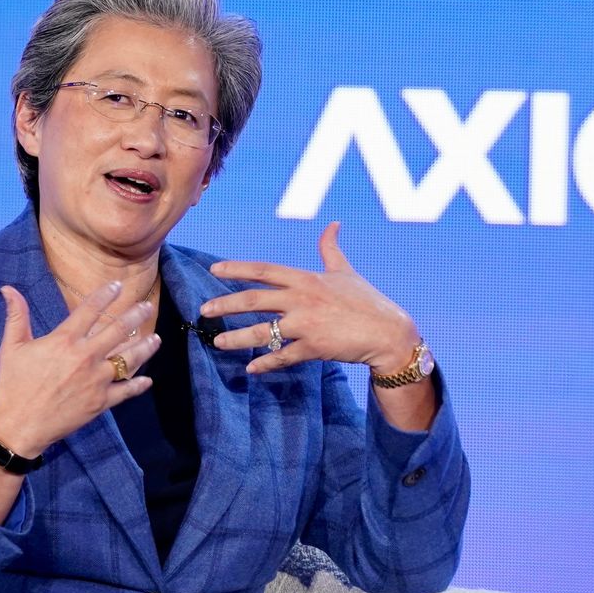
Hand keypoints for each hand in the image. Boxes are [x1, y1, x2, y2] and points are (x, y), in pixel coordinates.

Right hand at [0, 280, 160, 457]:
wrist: (20, 424)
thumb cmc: (14, 384)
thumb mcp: (12, 347)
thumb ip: (16, 316)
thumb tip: (8, 288)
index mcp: (65, 340)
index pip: (90, 310)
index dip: (106, 295)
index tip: (118, 285)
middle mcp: (85, 356)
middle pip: (118, 331)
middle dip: (135, 316)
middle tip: (147, 306)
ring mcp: (96, 380)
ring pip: (128, 360)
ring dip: (144, 348)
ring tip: (156, 339)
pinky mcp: (101, 402)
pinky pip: (125, 391)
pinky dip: (138, 386)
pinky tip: (147, 380)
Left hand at [199, 221, 420, 376]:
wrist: (389, 333)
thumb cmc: (367, 301)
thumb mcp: (346, 271)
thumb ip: (331, 248)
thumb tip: (333, 224)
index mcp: (306, 279)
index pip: (264, 270)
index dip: (237, 269)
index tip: (214, 270)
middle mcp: (302, 299)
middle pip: (254, 300)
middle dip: (225, 304)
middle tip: (204, 310)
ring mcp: (306, 324)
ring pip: (262, 332)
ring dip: (237, 339)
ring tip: (218, 343)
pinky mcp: (313, 348)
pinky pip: (282, 356)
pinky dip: (266, 364)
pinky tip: (252, 369)